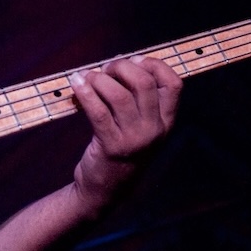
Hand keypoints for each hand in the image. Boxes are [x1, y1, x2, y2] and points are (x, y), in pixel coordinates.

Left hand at [69, 55, 181, 214]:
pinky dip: (85, 91)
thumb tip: (119, 62)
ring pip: (118, 94)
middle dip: (121, 67)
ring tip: (87, 78)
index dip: (154, 65)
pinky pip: (97, 110)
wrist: (104, 190)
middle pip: (144, 83)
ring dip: (99, 79)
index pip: (174, 84)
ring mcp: (135, 140)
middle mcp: (155, 130)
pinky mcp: (111, 146)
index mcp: (166, 122)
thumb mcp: (139, 127)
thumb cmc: (119, 149)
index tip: (135, 59)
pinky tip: (76, 83)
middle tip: (105, 69)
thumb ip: (136, 99)